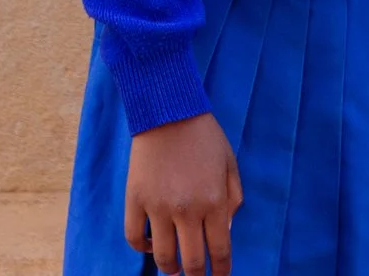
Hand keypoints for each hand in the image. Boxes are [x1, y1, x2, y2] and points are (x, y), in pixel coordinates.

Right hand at [125, 112, 242, 275]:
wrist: (168, 109)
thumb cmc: (204, 134)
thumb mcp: (229, 162)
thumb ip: (233, 198)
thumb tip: (226, 231)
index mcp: (214, 201)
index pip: (220, 251)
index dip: (221, 271)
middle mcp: (187, 210)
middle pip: (191, 263)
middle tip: (196, 275)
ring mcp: (158, 207)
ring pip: (162, 257)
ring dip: (170, 268)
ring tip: (173, 267)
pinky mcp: (135, 200)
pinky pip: (134, 238)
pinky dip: (142, 248)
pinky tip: (151, 244)